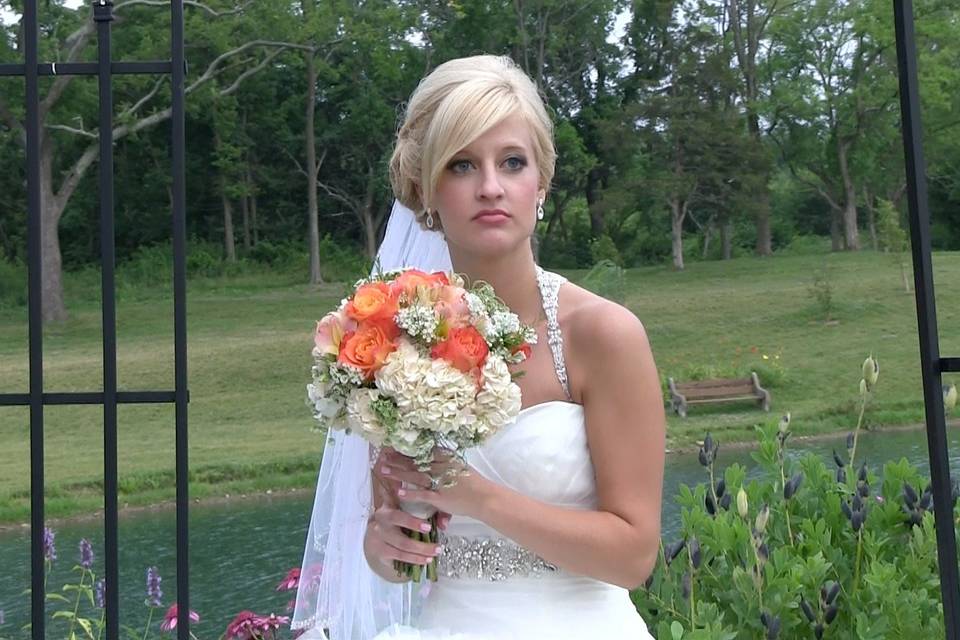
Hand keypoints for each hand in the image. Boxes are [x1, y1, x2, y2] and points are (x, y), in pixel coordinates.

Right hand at [364, 503, 442, 576]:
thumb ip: (421, 508)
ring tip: (435, 554)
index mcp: (385, 512)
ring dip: (421, 554)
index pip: (397, 517)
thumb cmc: (394, 517)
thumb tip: (443, 520)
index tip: (428, 527)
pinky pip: (400, 558)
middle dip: (421, 546)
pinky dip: (414, 560)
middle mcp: (379, 527)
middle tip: (438, 547)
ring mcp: (379, 542)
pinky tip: (425, 560)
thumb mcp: (402, 508)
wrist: (375, 531)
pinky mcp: (381, 553)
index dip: (412, 522)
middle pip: (401, 540)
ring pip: (402, 551)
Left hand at [379, 448, 494, 519]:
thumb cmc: (473, 483)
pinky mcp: (440, 498)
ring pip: (415, 476)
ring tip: (385, 470)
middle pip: (415, 461)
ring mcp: (440, 483)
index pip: (423, 451)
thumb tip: (433, 451)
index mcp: (446, 459)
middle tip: (382, 456)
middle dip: (398, 459)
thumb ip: (446, 459)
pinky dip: (410, 493)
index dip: (407, 448)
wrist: (485, 498)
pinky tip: (398, 492)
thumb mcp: (459, 465)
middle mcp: (442, 468)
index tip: (394, 445)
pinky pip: (423, 494)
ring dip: (399, 473)